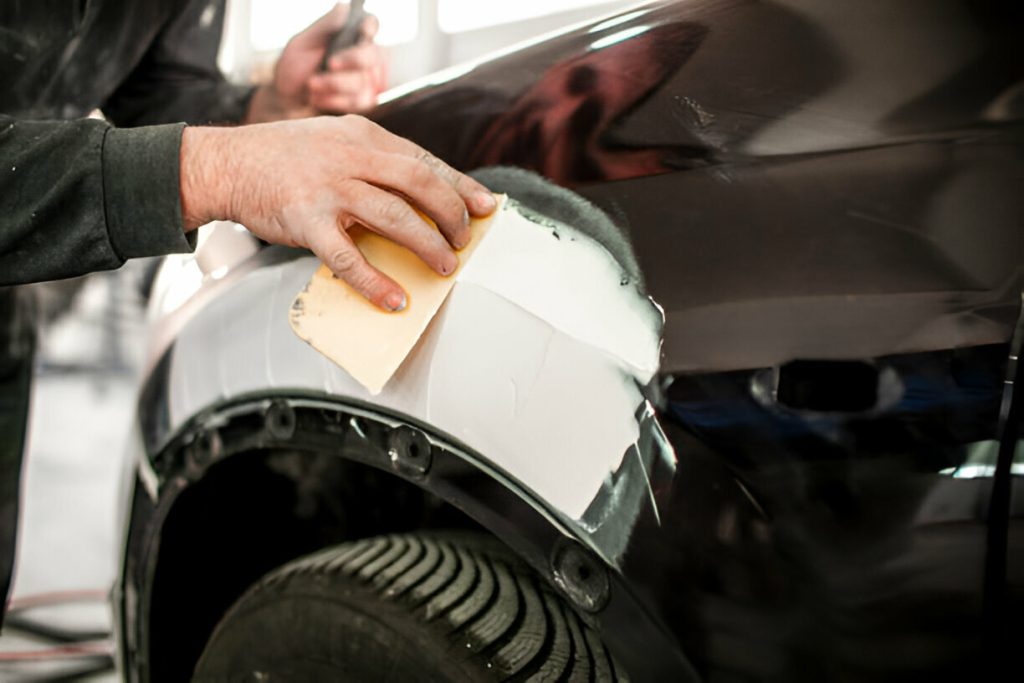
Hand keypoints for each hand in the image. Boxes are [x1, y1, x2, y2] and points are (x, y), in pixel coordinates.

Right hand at [180, 116, 496, 310]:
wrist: (225, 164)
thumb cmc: (283, 158)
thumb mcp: (334, 143)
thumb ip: (373, 163)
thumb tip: (417, 198)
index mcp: (364, 137)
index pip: (425, 161)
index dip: (461, 185)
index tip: (487, 205)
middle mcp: (351, 157)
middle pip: (420, 183)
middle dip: (452, 214)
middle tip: (464, 240)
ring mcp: (330, 187)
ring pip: (395, 217)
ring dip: (427, 245)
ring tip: (445, 267)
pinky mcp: (307, 220)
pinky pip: (349, 258)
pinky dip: (376, 282)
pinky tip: (394, 299)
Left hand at [246, 4, 387, 122]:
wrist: (286, 99)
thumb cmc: (294, 68)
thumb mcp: (302, 43)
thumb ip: (324, 26)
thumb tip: (343, 6)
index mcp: (348, 36)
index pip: (370, 25)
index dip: (370, 26)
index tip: (362, 30)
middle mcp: (360, 57)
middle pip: (372, 56)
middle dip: (352, 60)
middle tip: (330, 63)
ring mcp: (363, 81)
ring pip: (360, 82)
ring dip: (332, 84)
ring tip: (311, 85)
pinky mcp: (360, 102)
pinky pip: (355, 102)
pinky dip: (333, 100)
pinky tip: (317, 98)